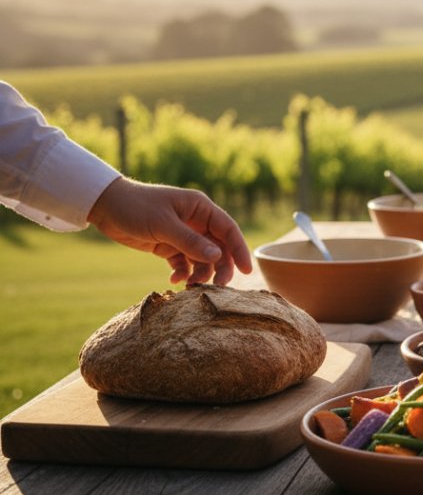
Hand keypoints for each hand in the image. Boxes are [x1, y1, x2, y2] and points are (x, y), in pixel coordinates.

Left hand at [87, 178, 252, 285]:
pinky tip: (173, 280)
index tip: (246, 271)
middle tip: (216, 287)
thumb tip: (218, 257)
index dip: (239, 249)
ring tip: (188, 286)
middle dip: (218, 268)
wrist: (104, 206)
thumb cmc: (135, 207)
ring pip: (202, 259)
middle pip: (218, 248)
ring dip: (199, 274)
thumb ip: (190, 242)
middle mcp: (196, 221)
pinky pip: (184, 263)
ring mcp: (183, 235)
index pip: (228, 230)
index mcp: (200, 208)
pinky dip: (182, 273)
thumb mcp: (163, 225)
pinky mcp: (168, 246)